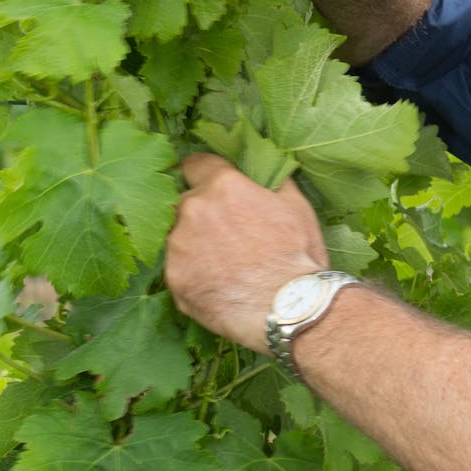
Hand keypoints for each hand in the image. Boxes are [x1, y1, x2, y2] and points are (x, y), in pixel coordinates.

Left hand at [163, 153, 327, 352]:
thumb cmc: (297, 254)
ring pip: (180, 237)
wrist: (286, 307)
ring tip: (225, 266)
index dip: (204, 172)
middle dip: (202, 213)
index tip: (211, 184)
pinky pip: (179, 269)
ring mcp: (178, 245)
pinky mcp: (173, 278)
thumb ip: (274, 180)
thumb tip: (267, 167)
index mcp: (223, 186)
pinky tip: (218, 285)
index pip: (194, 164)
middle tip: (227, 233)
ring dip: (196, 244)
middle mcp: (193, 209)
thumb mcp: (297, 207)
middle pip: (186, 202)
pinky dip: (194, 274)